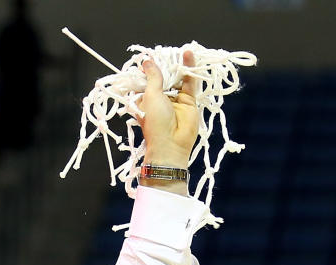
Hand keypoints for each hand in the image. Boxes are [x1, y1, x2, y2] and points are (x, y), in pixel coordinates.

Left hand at [137, 49, 199, 189]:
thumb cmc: (155, 122)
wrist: (171, 144)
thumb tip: (147, 62)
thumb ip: (153, 78)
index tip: (152, 56)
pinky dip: (190, 69)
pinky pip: (189, 82)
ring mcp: (175, 99)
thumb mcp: (151, 96)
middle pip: (165, 77)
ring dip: (180, 66)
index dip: (150, 69)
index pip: (148, 80)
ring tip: (182, 50)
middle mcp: (159, 98)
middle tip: (169, 51)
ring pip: (178, 78)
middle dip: (167, 65)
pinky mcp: (188, 100)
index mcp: (145, 99)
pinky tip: (189, 56)